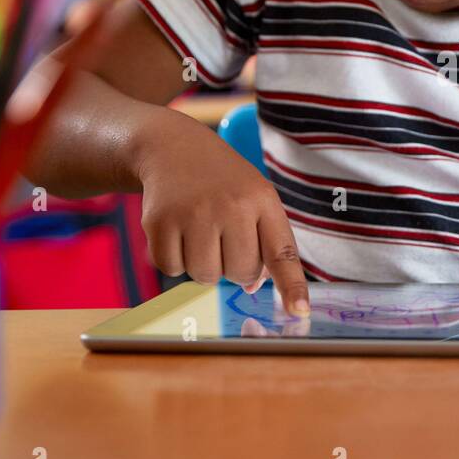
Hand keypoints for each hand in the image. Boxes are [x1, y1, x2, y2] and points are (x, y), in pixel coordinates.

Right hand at [135, 110, 309, 314]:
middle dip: (233, 265)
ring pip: (205, 276)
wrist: (172, 147)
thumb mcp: (254, 198)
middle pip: (240, 274)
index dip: (292, 285)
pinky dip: (172, 258)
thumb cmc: (222, 182)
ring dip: (202, 264)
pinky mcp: (159, 221)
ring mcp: (193, 213)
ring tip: (199, 230)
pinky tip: (177, 229)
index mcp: (262, 200)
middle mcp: (230, 206)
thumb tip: (253, 288)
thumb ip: (264, 242)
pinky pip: (171, 269)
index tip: (300, 310)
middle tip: (223, 236)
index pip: (282, 251)